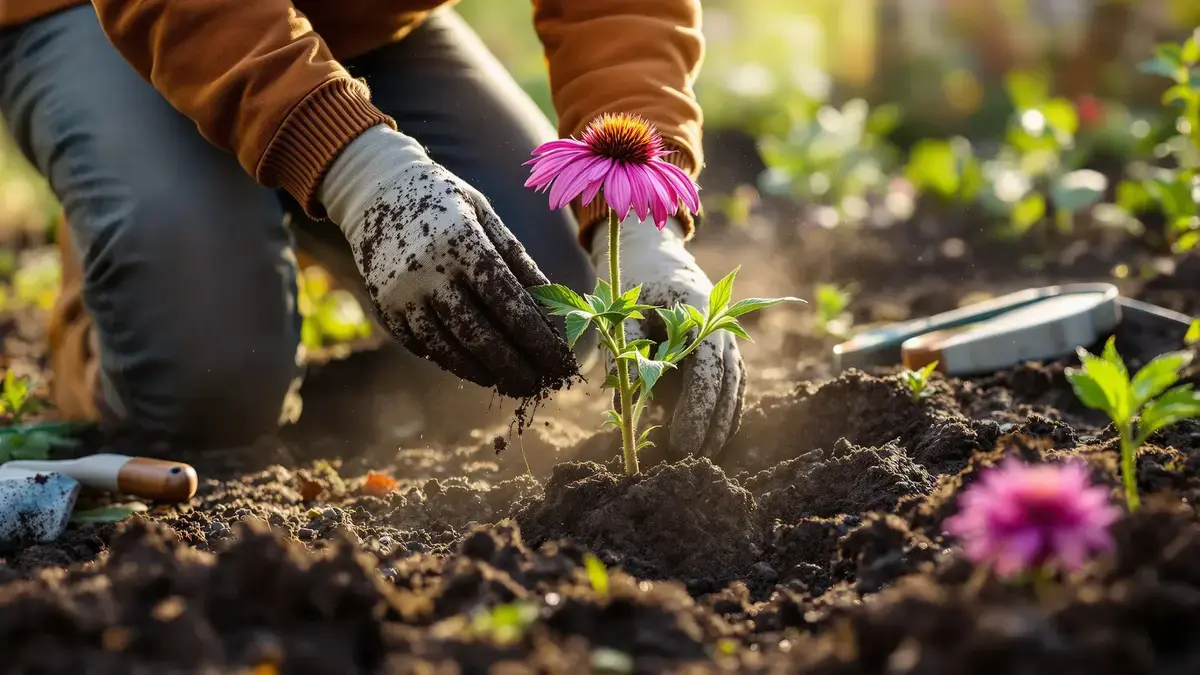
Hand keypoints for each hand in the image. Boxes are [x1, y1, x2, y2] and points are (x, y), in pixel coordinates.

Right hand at [318, 126, 576, 396]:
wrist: (377, 188)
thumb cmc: (446, 201)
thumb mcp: (486, 217)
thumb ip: (518, 262)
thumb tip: (553, 309)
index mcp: (461, 244)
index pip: (507, 303)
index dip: (537, 337)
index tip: (561, 360)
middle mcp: (428, 273)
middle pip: (479, 335)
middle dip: (514, 366)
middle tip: (540, 385)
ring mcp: (401, 294)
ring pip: (448, 349)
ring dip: (484, 371)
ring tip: (512, 382)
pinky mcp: (384, 308)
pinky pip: (422, 345)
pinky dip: (451, 361)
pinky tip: (477, 367)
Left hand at [591, 216, 744, 457]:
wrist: (655, 257)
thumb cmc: (633, 283)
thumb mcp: (623, 311)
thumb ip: (626, 353)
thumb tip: (624, 406)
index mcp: (698, 308)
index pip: (707, 367)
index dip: (697, 408)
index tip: (682, 442)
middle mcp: (722, 324)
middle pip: (726, 382)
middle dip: (710, 424)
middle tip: (687, 459)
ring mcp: (727, 337)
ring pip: (733, 386)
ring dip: (721, 423)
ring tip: (701, 456)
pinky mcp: (723, 350)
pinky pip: (730, 385)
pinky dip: (724, 412)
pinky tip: (712, 439)